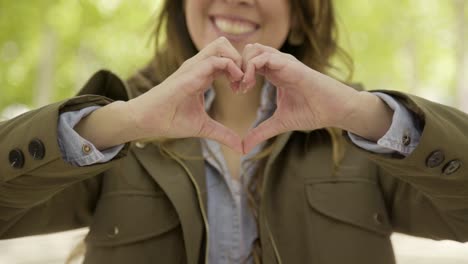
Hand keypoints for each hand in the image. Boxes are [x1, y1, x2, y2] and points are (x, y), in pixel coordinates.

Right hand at [126, 37, 244, 152]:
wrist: (148, 121)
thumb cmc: (171, 121)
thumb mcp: (204, 128)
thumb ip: (223, 134)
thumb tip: (241, 148)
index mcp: (202, 75)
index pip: (226, 59)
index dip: (240, 71)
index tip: (244, 91)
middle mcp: (198, 66)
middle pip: (225, 45)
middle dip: (241, 60)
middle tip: (245, 83)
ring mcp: (194, 67)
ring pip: (222, 45)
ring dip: (237, 61)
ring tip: (241, 83)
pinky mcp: (190, 72)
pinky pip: (215, 60)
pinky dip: (231, 68)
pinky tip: (235, 86)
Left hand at [240, 43, 364, 152]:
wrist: (334, 110)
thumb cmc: (312, 112)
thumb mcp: (280, 123)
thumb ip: (261, 132)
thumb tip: (244, 148)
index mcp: (274, 73)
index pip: (249, 62)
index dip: (238, 74)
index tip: (235, 91)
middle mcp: (277, 63)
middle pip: (248, 51)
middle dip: (236, 67)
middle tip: (236, 88)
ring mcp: (283, 62)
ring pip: (253, 49)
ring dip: (242, 66)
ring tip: (242, 87)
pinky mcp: (289, 65)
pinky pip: (263, 57)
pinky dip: (250, 68)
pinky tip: (248, 85)